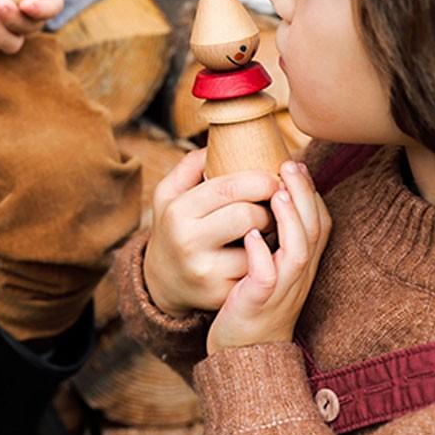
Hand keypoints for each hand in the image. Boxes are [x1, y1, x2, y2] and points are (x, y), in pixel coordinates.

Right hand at [143, 148, 278, 316]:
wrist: (161, 282)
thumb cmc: (174, 227)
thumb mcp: (169, 194)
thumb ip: (191, 165)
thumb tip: (222, 139)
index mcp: (177, 210)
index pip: (228, 187)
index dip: (260, 180)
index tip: (273, 178)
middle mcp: (188, 241)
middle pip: (247, 216)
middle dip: (269, 207)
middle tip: (273, 204)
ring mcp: (205, 271)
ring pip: (258, 246)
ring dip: (272, 234)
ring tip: (268, 226)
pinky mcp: (221, 295)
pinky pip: (259, 271)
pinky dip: (266, 258)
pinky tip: (263, 251)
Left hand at [206, 160, 331, 353]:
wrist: (244, 355)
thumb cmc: (252, 304)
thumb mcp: (272, 269)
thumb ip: (276, 240)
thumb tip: (268, 201)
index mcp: (301, 265)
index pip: (320, 224)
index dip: (311, 194)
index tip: (296, 165)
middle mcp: (297, 276)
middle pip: (314, 230)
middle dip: (304, 195)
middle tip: (290, 164)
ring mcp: (281, 290)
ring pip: (298, 251)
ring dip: (290, 220)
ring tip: (275, 192)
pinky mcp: (258, 303)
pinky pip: (265, 277)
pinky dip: (261, 255)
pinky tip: (250, 236)